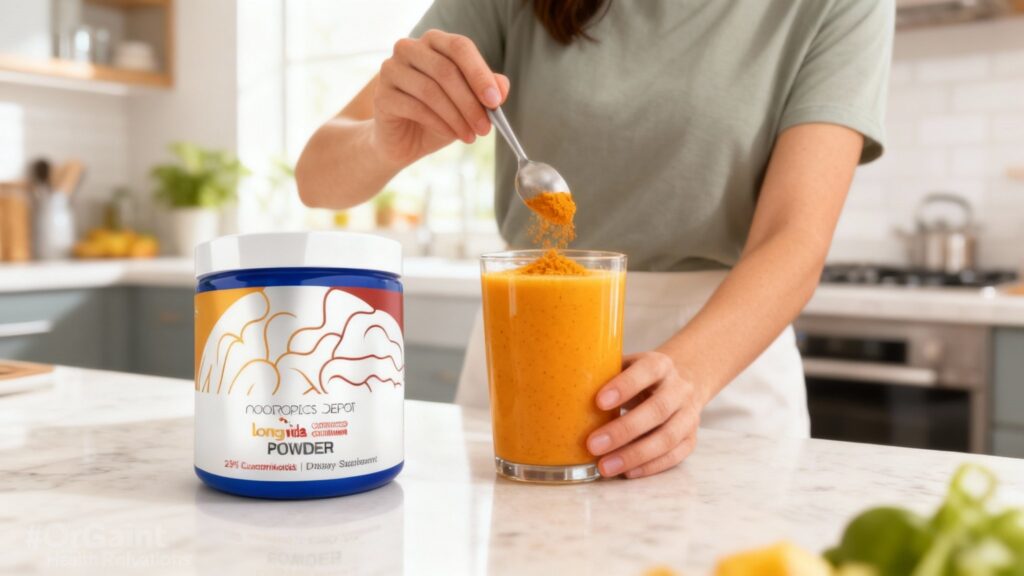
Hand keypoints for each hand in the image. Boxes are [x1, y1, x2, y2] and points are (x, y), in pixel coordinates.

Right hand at [373, 29, 510, 164]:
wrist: (404, 141)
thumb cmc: (438, 115)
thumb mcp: (468, 103)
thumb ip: (486, 91)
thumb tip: (502, 87)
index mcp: (434, 42)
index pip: (460, 47)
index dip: (479, 73)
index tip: (495, 101)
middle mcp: (409, 49)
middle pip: (446, 70)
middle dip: (470, 103)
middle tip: (486, 128)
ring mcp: (391, 70)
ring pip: (431, 90)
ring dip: (456, 117)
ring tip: (470, 136)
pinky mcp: (382, 95)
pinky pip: (415, 107)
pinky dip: (439, 124)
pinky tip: (451, 135)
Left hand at [586, 351, 704, 478]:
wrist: (684, 382)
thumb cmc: (640, 377)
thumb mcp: (627, 365)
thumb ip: (604, 374)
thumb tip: (564, 388)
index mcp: (660, 365)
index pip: (646, 372)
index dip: (624, 387)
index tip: (598, 402)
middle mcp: (679, 389)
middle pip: (657, 410)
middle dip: (624, 430)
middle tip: (592, 445)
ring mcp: (689, 415)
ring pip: (667, 437)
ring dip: (634, 455)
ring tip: (604, 467)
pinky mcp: (691, 438)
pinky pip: (674, 455)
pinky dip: (650, 466)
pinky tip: (627, 472)